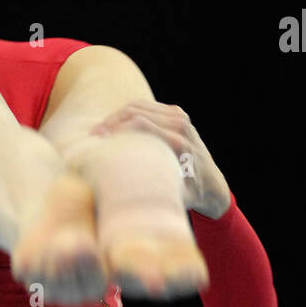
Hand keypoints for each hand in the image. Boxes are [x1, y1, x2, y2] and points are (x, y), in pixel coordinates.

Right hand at [89, 102, 230, 217]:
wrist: (212, 184)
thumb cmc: (189, 196)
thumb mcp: (173, 198)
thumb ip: (154, 194)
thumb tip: (125, 200)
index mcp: (178, 143)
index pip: (141, 124)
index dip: (116, 129)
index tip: (98, 139)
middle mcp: (180, 126)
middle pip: (137, 111)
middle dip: (112, 121)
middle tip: (93, 134)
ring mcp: (180, 117)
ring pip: (140, 106)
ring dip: (118, 116)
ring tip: (101, 130)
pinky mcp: (178, 114)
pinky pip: (147, 107)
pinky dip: (129, 113)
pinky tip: (115, 126)